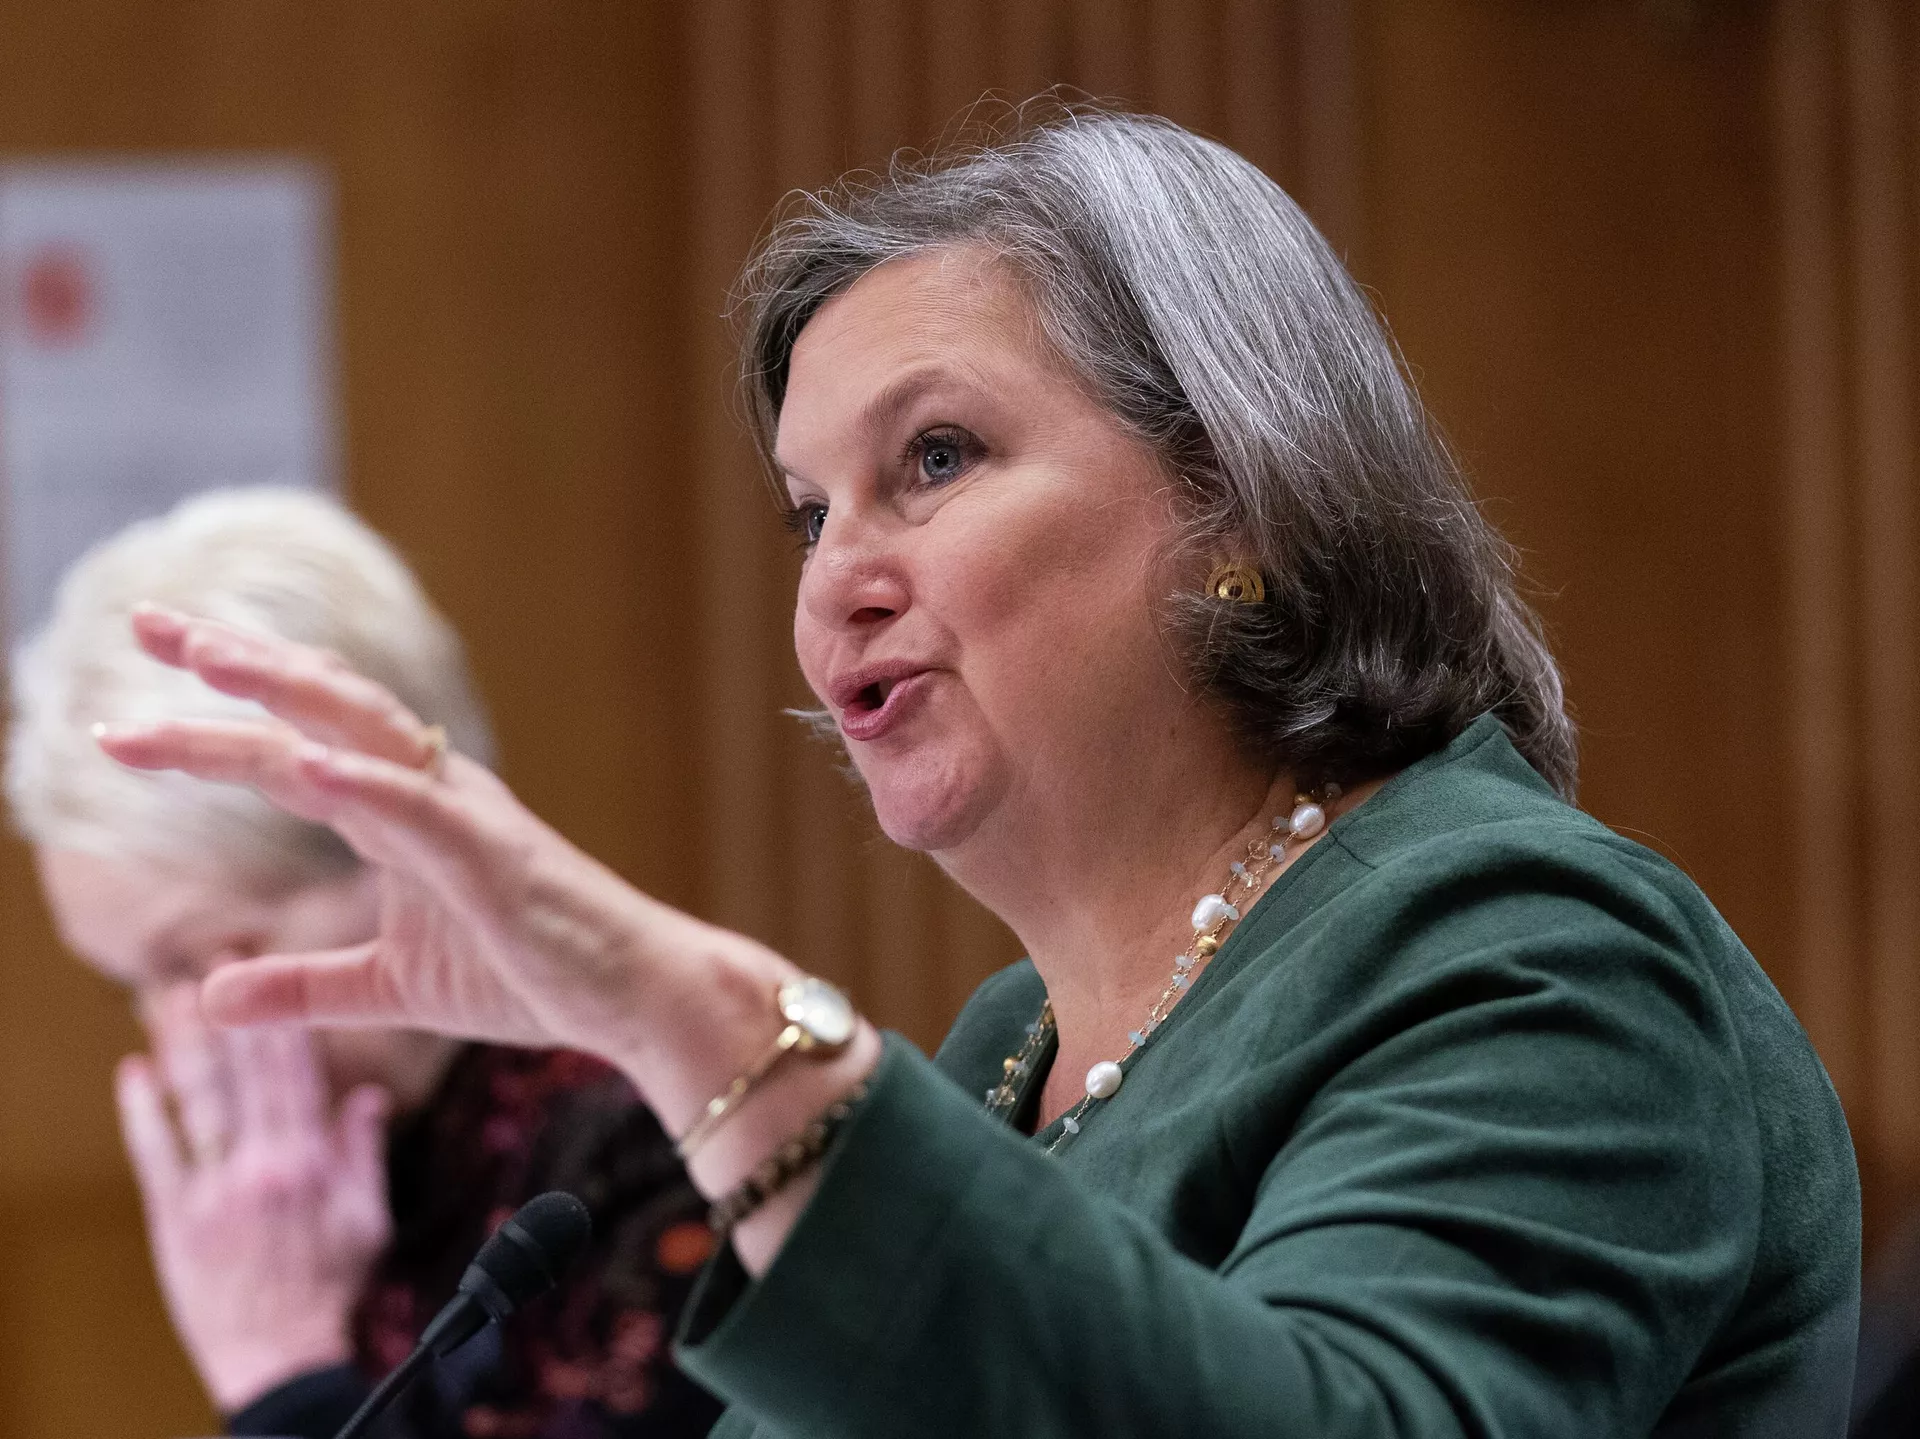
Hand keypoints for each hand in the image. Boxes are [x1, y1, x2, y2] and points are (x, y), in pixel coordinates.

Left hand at [94, 604, 804, 1126]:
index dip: (216, 718)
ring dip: (284, 692)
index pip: (295, 746)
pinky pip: (423, 812)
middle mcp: (427, 792)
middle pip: (318, 708)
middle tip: (143, 624)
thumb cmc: (531, 975)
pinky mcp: (496, 858)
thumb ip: (301, 986)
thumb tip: (201, 996)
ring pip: (363, 735)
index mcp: (401, 813)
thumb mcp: (390, 988)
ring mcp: (463, 817)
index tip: (128, 704)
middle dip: (233, 662)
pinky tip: (305, 767)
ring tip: (208, 660)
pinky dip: (365, 785)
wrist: (632, 996)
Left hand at [118, 986, 390, 1412]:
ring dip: (183, 1045)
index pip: (295, 1073)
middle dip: (231, 1014)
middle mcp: (262, 1167)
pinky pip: (156, 1154)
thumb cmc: (332, 1290)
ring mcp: (214, 1191)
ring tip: (171, 998)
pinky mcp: (174, 1219)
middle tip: (215, 960)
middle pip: (243, 1075)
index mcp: (312, 1162)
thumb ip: (363, 1154)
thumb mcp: (367, 1219)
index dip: (281, 1018)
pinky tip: (134, 1072)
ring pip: (197, 1101)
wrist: (280, 1356)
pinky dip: (143, 1111)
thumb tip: (368, 1097)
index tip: (272, 971)